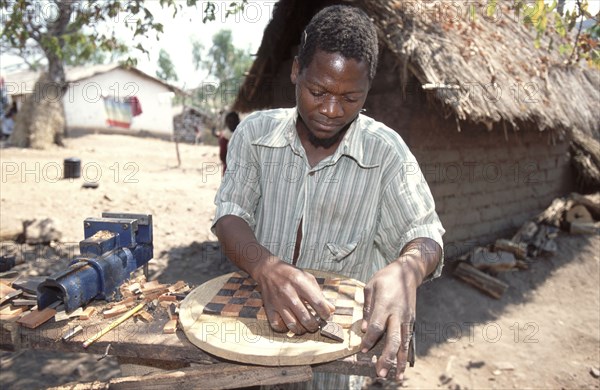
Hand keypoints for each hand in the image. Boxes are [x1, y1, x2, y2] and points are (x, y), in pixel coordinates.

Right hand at [251, 258, 334, 333]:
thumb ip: (319, 293)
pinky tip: (290, 325)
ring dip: (302, 330)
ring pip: (292, 325)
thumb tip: (331, 309)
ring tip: (305, 327)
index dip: (325, 313)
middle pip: (305, 318)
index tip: (326, 316)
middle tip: (316, 325)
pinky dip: (285, 329)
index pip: (318, 303)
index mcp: (300, 283)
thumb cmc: (291, 274)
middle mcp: (289, 293)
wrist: (268, 270)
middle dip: (314, 325)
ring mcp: (278, 302)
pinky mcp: (269, 308)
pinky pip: (277, 326)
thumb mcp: (307, 278)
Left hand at [360, 257, 422, 382]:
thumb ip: (367, 308)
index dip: (370, 339)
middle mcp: (398, 314)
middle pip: (393, 339)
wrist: (408, 272)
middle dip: (387, 357)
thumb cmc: (385, 278)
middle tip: (380, 372)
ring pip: (404, 344)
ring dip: (399, 362)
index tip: (362, 349)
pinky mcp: (411, 321)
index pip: (377, 326)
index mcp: (385, 304)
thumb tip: (363, 328)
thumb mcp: (371, 287)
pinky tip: (403, 367)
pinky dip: (406, 355)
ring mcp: (407, 319)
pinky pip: (409, 341)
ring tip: (396, 378)